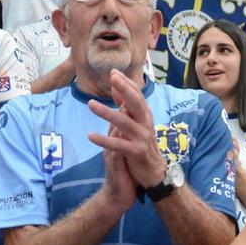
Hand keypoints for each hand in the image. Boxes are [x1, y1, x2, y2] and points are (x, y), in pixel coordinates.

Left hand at [88, 69, 166, 208]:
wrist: (155, 173)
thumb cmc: (142, 146)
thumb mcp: (135, 124)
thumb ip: (125, 106)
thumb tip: (115, 86)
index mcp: (145, 116)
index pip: (137, 95)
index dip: (126, 83)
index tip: (114, 72)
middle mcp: (146, 124)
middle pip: (136, 103)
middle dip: (125, 89)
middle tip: (112, 77)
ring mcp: (142, 138)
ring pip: (124, 122)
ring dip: (107, 113)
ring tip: (90, 105)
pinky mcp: (136, 153)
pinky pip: (118, 145)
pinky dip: (104, 140)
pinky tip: (90, 136)